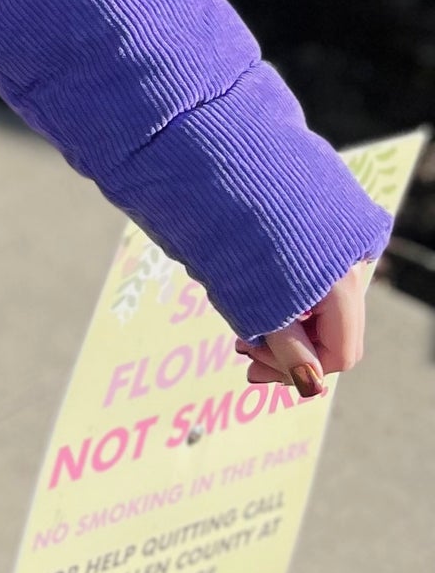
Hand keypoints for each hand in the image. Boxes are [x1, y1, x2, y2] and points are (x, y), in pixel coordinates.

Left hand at [233, 259, 371, 396]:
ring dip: (285, 336)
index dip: (301, 370)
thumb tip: (312, 387)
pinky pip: (314, 298)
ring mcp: (336, 260)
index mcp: (343, 284)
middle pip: (335, 337)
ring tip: (245, 340)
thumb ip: (290, 352)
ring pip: (323, 319)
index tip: (256, 364)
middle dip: (291, 355)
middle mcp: (348, 271)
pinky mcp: (318, 254)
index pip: (341, 354)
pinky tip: (256, 316)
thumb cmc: (239, 249)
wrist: (224, 186)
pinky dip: (288, 314)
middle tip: (249, 359)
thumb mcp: (261, 308)